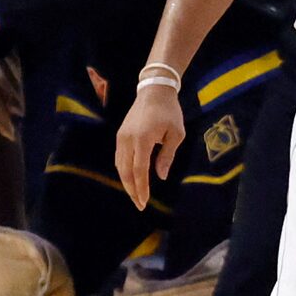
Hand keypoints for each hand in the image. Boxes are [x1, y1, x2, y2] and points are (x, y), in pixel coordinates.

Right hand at [116, 84, 185, 208]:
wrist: (154, 91)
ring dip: (127, 182)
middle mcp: (128, 140)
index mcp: (143, 139)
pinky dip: (124, 171)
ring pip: (120, 166)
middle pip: (126, 171)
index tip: (144, 202)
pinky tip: (131, 179)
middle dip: (132, 190)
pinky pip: (119, 158)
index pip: (139, 170)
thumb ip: (167, 156)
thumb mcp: (176, 133)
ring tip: (135, 195)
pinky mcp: (120, 135)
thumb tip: (161, 177)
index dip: (141, 188)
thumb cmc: (170, 112)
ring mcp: (121, 137)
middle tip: (139, 204)